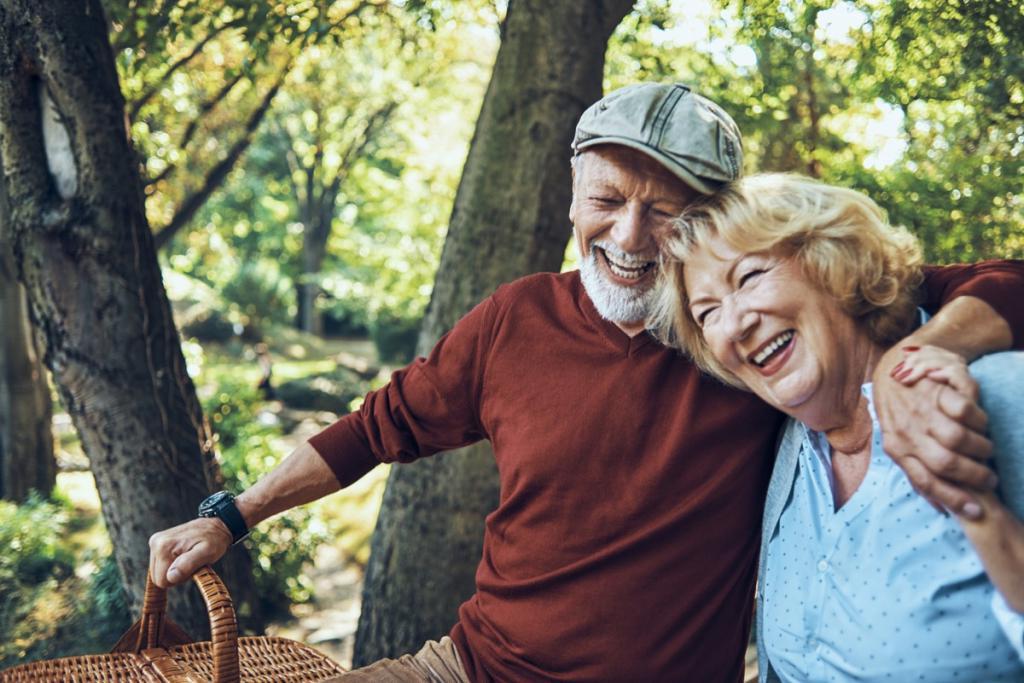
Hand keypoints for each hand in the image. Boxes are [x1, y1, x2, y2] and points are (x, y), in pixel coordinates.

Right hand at [149, 517, 232, 587]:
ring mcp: (156, 542)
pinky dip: (172, 564)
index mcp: (164, 547)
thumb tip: (171, 576)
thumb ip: (189, 564)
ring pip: (159, 572)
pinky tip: (183, 555)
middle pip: (158, 577)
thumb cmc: (214, 540)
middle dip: (176, 575)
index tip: (193, 567)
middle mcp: (156, 543)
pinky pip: (160, 565)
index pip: (162, 581)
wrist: (215, 526)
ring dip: (175, 570)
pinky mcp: (158, 543)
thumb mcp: (207, 552)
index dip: (180, 579)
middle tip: (192, 562)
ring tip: (189, 557)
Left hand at [873, 345, 995, 518]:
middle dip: (974, 476)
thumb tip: (940, 507)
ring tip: (987, 451)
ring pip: (957, 438)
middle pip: (945, 462)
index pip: (924, 481)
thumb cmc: (901, 414)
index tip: (977, 511)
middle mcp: (906, 431)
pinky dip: (980, 421)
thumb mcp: (900, 443)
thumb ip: (916, 471)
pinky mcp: (934, 389)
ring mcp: (919, 410)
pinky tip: (982, 424)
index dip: (953, 499)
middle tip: (990, 478)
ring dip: (980, 448)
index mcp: (896, 449)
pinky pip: (965, 410)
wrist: (892, 370)